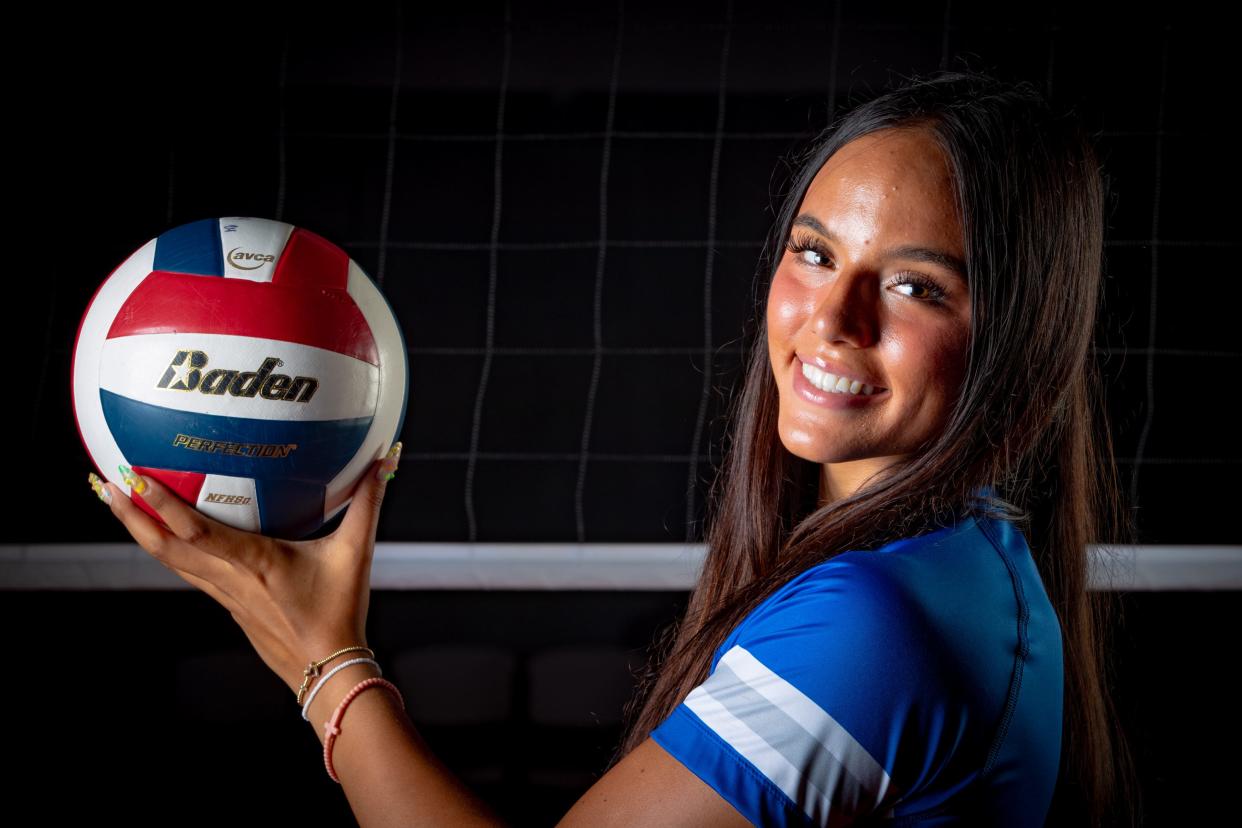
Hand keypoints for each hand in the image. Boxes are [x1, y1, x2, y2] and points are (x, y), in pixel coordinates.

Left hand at [91, 444, 401, 696]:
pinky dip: (165, 546)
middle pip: (164, 546)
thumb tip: (385, 460)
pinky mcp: (226, 602)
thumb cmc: (340, 611)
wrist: (327, 668)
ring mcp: (223, 593)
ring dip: (139, 530)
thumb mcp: (356, 552)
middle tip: (103, 481)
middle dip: (130, 514)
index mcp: (254, 562)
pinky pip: (186, 569)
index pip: (196, 530)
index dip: (162, 503)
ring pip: (168, 560)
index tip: (135, 476)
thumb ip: (368, 502)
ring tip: (117, 501)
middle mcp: (229, 578)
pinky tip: (161, 533)